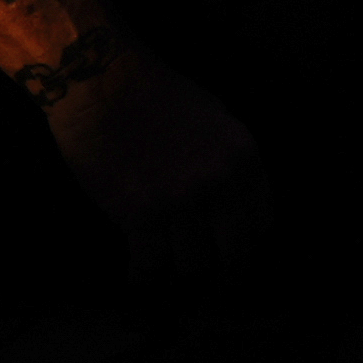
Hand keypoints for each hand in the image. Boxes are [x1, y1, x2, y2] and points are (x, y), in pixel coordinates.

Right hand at [51, 40, 266, 282]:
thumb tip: (230, 199)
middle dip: (224, 272)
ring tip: (167, 271)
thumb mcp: (215, 119)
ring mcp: (179, 201)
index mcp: (244, 160)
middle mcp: (219, 185)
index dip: (246, 239)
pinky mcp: (137, 212)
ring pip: (192, 263)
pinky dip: (143, 276)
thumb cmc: (154, 92)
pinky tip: (137, 279)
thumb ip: (230, 162)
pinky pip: (149, 263)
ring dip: (179, 269)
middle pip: (234, 253)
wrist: (101, 79)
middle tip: (212, 282)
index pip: (262, 223)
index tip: (230, 246)